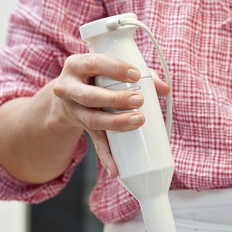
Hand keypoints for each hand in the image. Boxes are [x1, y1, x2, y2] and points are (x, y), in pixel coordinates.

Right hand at [51, 53, 169, 176]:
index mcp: (77, 66)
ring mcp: (73, 110)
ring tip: (138, 121)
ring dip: (116, 123)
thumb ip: (139, 74)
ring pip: (92, 120)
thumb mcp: (109, 70)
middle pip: (90, 96)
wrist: (67, 97)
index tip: (136, 75)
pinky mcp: (80, 128)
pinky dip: (106, 156)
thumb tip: (164, 88)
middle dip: (116, 99)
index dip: (114, 68)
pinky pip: (94, 143)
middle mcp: (68, 88)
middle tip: (139, 101)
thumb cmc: (96, 78)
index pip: (94, 63)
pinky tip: (115, 168)